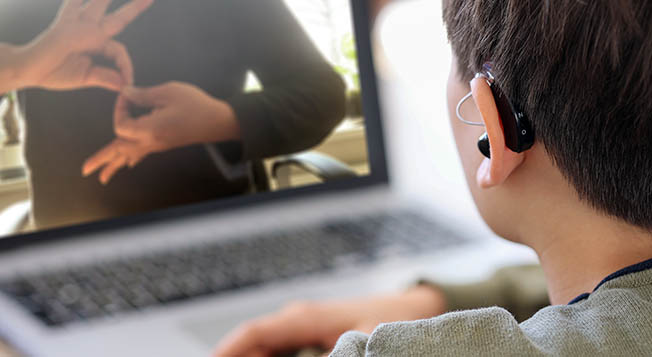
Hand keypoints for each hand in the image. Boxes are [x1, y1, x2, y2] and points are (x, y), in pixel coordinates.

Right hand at [13, 0, 153, 90]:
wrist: (31, 70)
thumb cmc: (56, 73)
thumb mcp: (86, 77)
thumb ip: (105, 78)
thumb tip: (125, 84)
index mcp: (98, 46)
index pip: (120, 51)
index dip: (126, 66)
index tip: (128, 82)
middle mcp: (91, 32)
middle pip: (119, 17)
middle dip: (135, 6)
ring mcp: (78, 25)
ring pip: (99, 3)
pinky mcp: (63, 24)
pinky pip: (73, 3)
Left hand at [82, 82, 240, 183]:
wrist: (219, 121)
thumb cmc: (196, 105)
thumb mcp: (169, 92)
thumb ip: (144, 94)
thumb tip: (126, 93)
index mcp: (150, 130)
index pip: (120, 125)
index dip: (119, 109)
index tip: (128, 94)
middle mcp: (151, 142)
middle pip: (119, 152)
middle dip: (101, 160)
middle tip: (84, 171)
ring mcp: (157, 145)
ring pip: (129, 157)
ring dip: (114, 165)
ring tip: (101, 176)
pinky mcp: (164, 144)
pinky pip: (142, 155)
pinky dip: (131, 160)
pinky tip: (129, 164)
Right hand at [213, 285, 446, 356]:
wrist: (416, 308)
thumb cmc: (394, 322)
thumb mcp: (363, 345)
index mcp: (306, 316)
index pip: (254, 333)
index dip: (226, 351)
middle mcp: (299, 319)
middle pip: (253, 343)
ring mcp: (305, 327)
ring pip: (265, 348)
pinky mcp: (314, 337)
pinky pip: (280, 352)